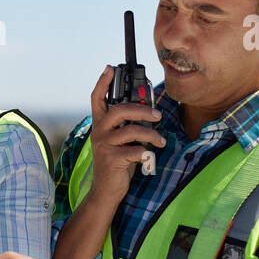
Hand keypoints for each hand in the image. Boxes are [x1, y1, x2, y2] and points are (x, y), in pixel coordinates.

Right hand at [89, 66, 165, 204]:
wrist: (106, 191)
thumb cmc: (118, 163)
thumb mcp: (121, 141)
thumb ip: (128, 126)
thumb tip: (150, 112)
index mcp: (100, 125)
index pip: (97, 99)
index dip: (102, 82)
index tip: (109, 68)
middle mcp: (99, 132)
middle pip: (119, 110)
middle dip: (142, 110)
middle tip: (157, 115)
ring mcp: (104, 145)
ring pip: (132, 130)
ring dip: (152, 134)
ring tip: (161, 141)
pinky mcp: (112, 158)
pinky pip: (136, 150)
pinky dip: (147, 153)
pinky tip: (149, 158)